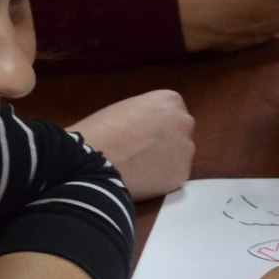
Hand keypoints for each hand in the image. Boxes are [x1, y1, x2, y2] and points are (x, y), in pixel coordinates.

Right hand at [73, 88, 194, 199]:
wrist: (92, 162)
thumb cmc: (100, 132)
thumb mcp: (126, 108)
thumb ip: (147, 114)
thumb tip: (151, 125)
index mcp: (169, 100)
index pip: (171, 112)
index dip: (155, 124)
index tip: (142, 132)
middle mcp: (184, 122)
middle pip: (179, 132)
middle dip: (165, 140)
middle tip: (141, 150)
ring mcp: (186, 149)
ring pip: (178, 154)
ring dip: (165, 159)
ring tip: (138, 164)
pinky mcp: (182, 174)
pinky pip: (174, 175)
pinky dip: (161, 178)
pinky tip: (142, 177)